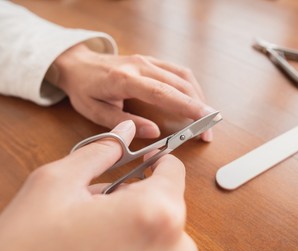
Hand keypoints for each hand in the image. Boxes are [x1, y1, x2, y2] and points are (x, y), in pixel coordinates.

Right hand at [0, 121, 197, 250]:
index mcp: (154, 213)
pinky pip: (159, 250)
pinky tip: (107, 242)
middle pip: (170, 199)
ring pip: (165, 226)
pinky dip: (139, 239)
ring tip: (101, 224)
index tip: (143, 158)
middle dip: (141, 192)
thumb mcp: (60, 182)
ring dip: (138, 217)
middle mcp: (171, 246)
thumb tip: (126, 130)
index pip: (174, 170)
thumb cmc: (30, 246)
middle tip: (106, 199)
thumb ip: (102, 150)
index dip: (156, 159)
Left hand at [49, 43, 213, 140]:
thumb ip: (123, 124)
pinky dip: (191, 87)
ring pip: (182, 76)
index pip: (161, 92)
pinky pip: (178, 71)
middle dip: (198, 107)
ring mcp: (148, 61)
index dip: (186, 106)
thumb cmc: (85, 89)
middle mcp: (140, 66)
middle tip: (209, 129)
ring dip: (198, 97)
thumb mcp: (95, 112)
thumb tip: (153, 133)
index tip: (204, 120)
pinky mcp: (152, 61)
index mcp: (124, 80)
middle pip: (178, 84)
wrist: (78, 63)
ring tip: (205, 118)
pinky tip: (195, 100)